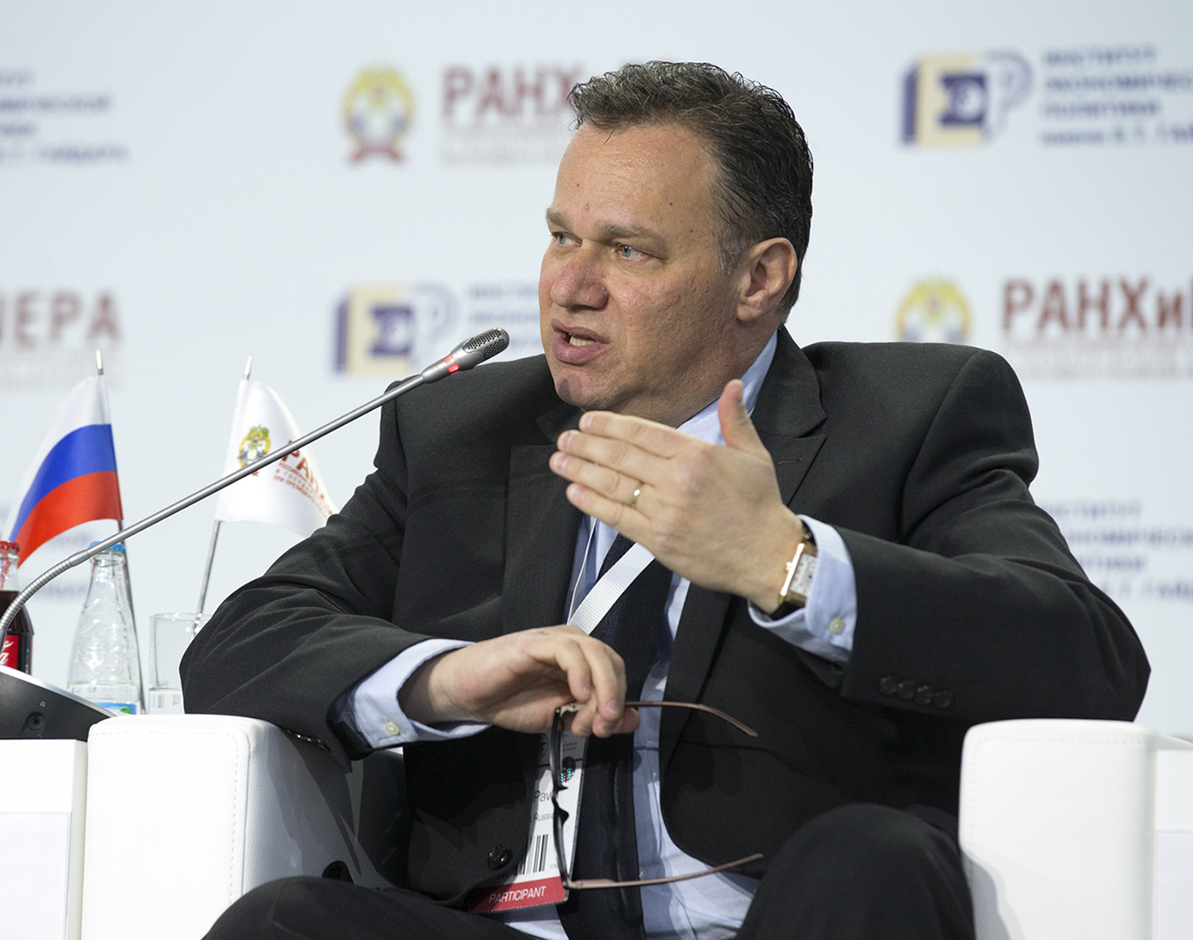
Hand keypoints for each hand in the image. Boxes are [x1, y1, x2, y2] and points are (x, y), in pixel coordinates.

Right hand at [399, 625, 640, 737]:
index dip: (619, 701)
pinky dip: (581, 673)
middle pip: (611, 661)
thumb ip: (596, 717)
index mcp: (582, 661)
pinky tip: (578, 696)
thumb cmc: (511, 700)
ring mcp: (554, 641)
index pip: (616, 672)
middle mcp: (573, 645)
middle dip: (613, 698)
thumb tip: (632, 720)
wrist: (470, 694)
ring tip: (589, 717)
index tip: (608, 729)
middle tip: (603, 726)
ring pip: (595, 653)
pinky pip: (568, 650)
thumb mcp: (561, 717)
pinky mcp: (535, 642)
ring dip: (601, 689)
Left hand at [549, 380, 804, 611]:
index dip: (610, 425)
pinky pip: (617, 518)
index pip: (642, 433)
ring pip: (613, 485)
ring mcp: (665, 511)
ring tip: (559, 461)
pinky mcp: (657, 539)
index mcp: (697, 454)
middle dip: (586, 445)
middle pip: (620, 456)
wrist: (768, 556)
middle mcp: (677, 480)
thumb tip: (731, 385)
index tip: (587, 420)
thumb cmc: (760, 506)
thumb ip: (735, 419)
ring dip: (581, 471)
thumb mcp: (754, 455)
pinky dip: (592, 504)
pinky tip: (575, 492)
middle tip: (564, 438)